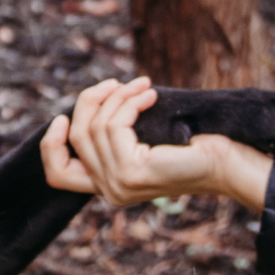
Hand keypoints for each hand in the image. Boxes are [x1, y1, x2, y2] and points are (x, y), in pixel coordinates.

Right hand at [40, 77, 274, 211]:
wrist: (224, 163)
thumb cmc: (189, 147)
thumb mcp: (142, 140)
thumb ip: (114, 133)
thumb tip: (93, 98)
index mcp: (107, 187)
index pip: (58, 174)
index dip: (51, 143)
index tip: (64, 116)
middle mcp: (108, 191)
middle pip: (75, 136)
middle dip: (91, 100)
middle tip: (118, 82)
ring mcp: (118, 185)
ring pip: (96, 125)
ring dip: (118, 96)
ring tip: (143, 86)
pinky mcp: (132, 173)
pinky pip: (114, 126)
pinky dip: (129, 102)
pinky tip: (150, 95)